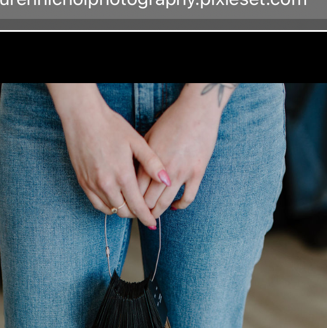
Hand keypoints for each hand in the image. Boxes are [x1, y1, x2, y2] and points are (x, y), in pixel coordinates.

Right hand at [47, 84, 171, 228]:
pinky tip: (115, 202)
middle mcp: (107, 184)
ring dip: (123, 210)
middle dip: (136, 214)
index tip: (152, 224)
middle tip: (143, 211)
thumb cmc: (111, 127)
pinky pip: (97, 205)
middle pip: (125, 212)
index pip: (138, 206)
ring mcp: (93, 185)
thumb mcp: (137, 142)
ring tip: (131, 206)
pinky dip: (108, 207)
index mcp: (123, 175)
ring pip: (111, 210)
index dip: (147, 217)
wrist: (83, 118)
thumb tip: (167, 180)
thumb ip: (153, 164)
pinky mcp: (83, 183)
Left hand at [136, 92, 221, 215]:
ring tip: (153, 216)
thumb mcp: (148, 138)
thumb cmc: (171, 121)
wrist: (197, 111)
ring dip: (157, 213)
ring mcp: (181, 173)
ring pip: (165, 203)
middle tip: (139, 215)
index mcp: (148, 161)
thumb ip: (140, 159)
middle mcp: (163, 170)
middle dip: (141, 211)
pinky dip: (180, 205)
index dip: (130, 202)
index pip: (135, 190)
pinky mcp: (197, 173)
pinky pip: (188, 197)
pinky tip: (175, 206)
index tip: (129, 207)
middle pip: (148, 200)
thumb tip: (131, 176)